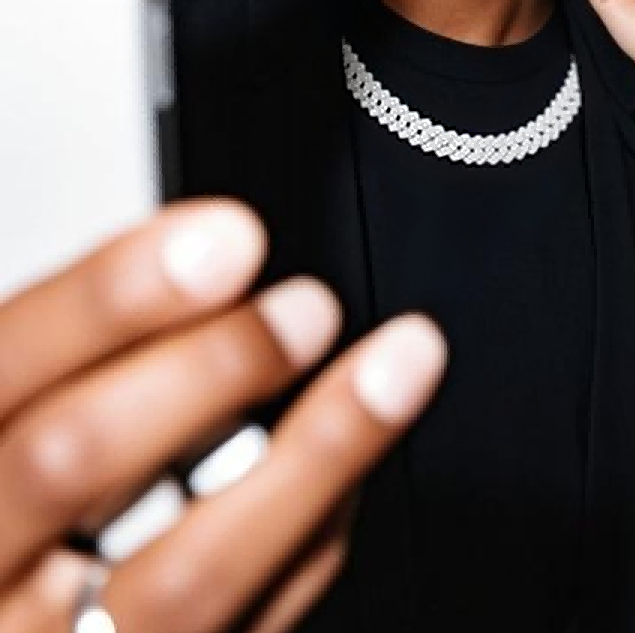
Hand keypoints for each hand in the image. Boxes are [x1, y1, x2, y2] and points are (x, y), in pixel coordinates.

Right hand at [0, 200, 446, 632]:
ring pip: (187, 574)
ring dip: (314, 456)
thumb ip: (88, 351)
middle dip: (211, 366)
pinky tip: (354, 463)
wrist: (17, 620)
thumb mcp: (21, 409)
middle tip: (310, 306)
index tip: (227, 238)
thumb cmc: (13, 513)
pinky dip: (312, 536)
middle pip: (76, 461)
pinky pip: (248, 628)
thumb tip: (215, 252)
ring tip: (396, 367)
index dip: (114, 294)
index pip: (9, 363)